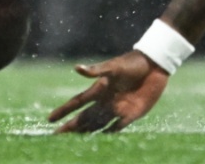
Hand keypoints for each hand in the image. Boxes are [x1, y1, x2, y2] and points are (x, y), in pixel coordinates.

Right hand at [49, 51, 168, 133]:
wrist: (155, 65)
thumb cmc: (133, 63)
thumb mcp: (115, 66)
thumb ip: (96, 70)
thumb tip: (76, 68)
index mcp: (100, 89)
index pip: (77, 103)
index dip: (64, 111)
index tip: (49, 120)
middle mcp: (106, 101)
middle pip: (84, 117)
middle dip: (71, 127)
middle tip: (56, 136)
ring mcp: (117, 108)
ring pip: (97, 124)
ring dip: (86, 132)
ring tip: (74, 141)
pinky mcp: (132, 113)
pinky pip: (117, 127)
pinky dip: (109, 133)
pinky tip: (102, 140)